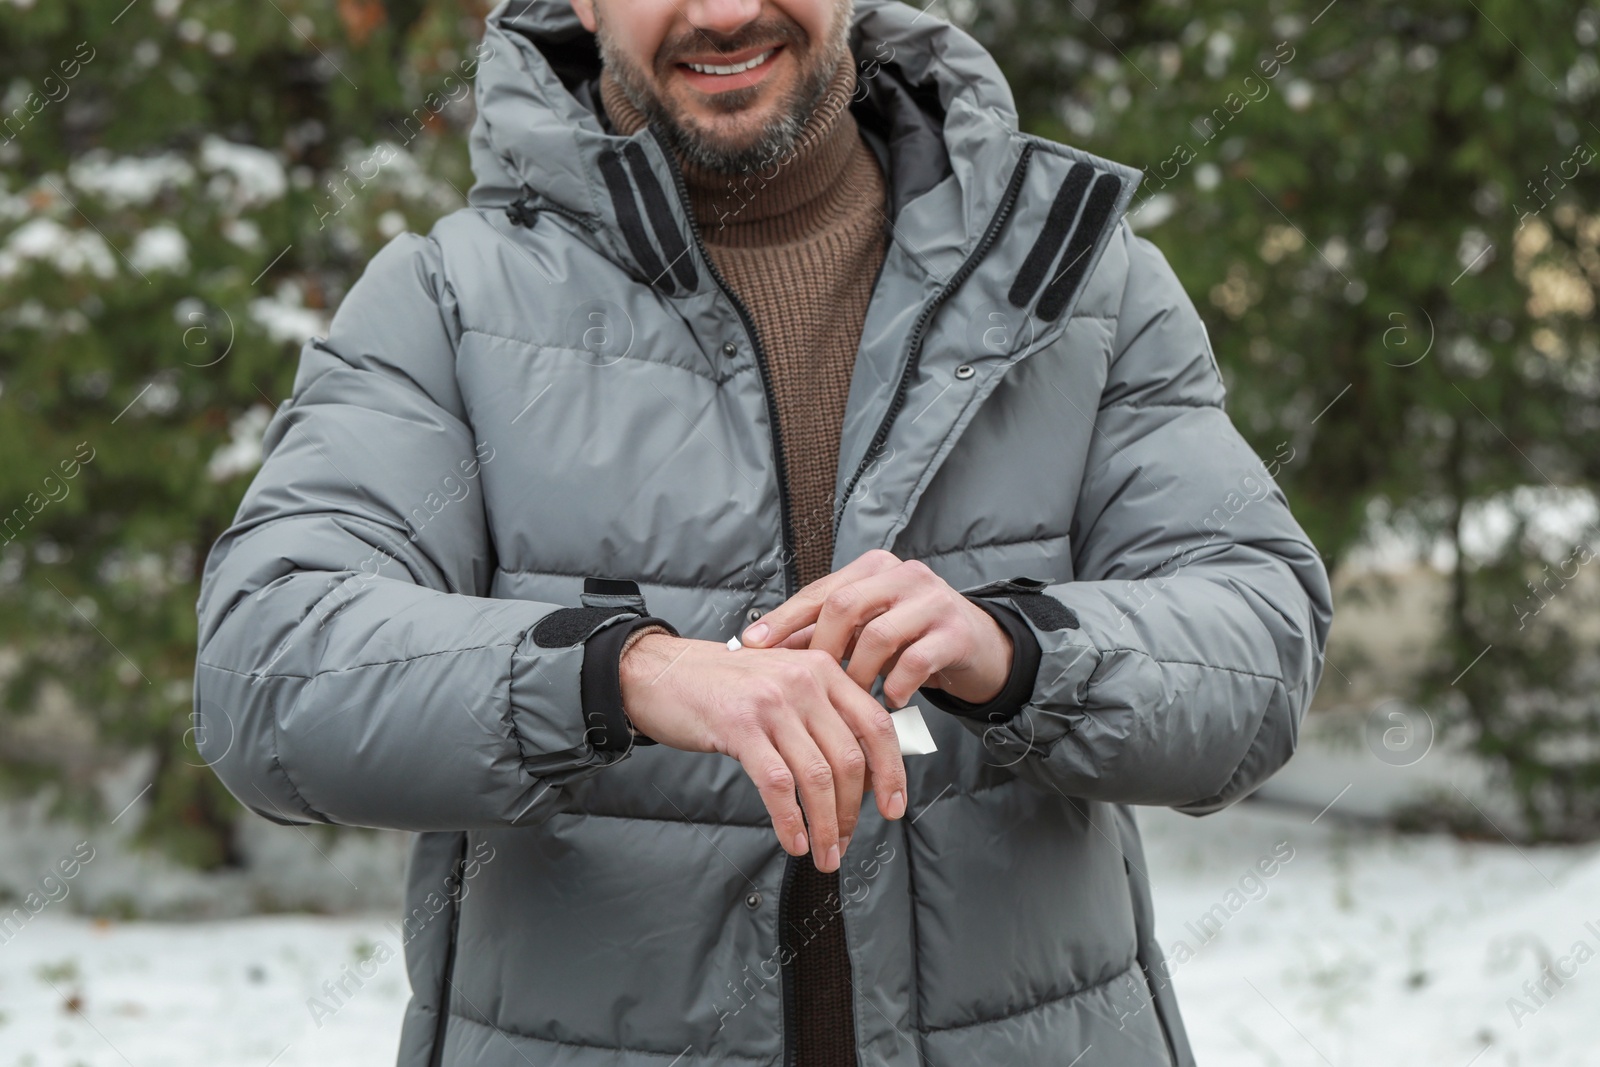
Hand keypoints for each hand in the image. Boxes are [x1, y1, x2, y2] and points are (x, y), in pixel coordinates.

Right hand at [619, 632, 907, 871]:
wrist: (660, 671)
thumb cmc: (722, 685)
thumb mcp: (783, 682)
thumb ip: (820, 711)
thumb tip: (858, 767)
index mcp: (822, 669)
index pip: (875, 725)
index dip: (891, 772)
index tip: (894, 806)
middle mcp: (804, 682)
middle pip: (850, 758)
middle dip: (853, 810)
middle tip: (846, 840)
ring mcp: (772, 703)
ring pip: (818, 777)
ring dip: (826, 825)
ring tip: (823, 853)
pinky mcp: (740, 726)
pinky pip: (777, 784)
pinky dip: (790, 819)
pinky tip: (793, 840)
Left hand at [741, 550, 1012, 709]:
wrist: (979, 647)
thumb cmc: (912, 638)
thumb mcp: (866, 630)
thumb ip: (823, 634)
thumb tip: (761, 649)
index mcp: (874, 569)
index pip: (820, 591)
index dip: (784, 619)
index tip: (751, 644)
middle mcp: (903, 576)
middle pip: (845, 605)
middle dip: (821, 649)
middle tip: (809, 685)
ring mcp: (933, 601)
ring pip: (878, 635)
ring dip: (858, 674)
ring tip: (851, 698)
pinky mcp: (956, 632)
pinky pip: (916, 661)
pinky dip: (896, 685)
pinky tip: (889, 701)